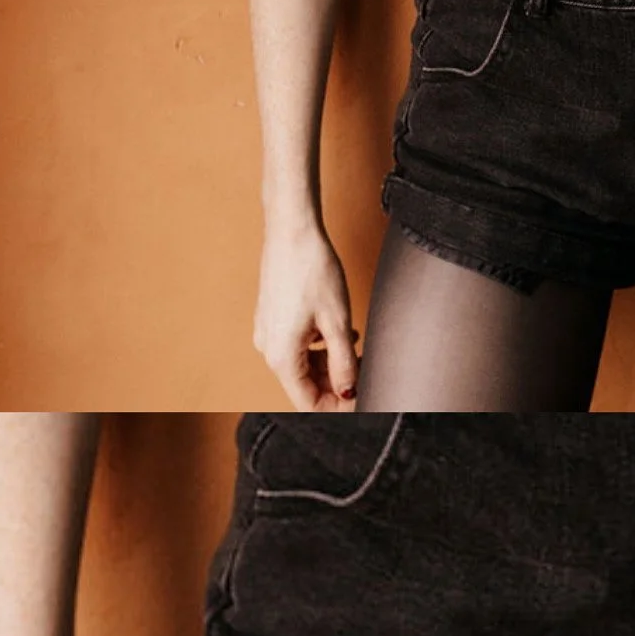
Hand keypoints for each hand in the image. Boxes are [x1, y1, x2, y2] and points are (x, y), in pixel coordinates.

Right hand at [255, 218, 358, 407]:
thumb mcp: (337, 322)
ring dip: (330, 362)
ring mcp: (268, 332)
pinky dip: (319, 344)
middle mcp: (269, 349)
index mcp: (281, 357)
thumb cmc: (313, 270)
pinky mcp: (272, 317)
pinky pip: (296, 344)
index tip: (363, 397)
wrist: (291, 229)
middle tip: (366, 370)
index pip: (309, 403)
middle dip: (336, 382)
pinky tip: (340, 332)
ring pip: (302, 363)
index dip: (338, 406)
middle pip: (305, 384)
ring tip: (357, 347)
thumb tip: (349, 393)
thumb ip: (343, 363)